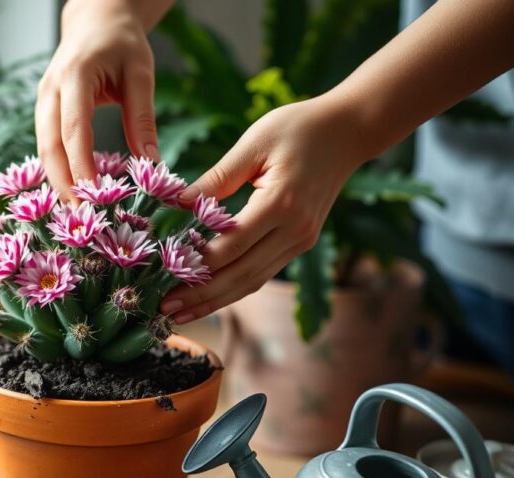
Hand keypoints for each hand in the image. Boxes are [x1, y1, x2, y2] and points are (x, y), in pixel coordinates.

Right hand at [37, 0, 161, 197]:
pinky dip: (57, 170)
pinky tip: (72, 191)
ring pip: (43, 150)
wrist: (95, 20)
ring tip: (78, 213)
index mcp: (74, 77)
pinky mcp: (43, 110)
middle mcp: (49, 91)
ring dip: (57, 182)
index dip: (81, 169)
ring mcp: (42, 101)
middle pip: (49, 148)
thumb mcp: (140, 75)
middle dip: (63, 185)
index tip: (95, 200)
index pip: (73, 133)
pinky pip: (46, 145)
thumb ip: (143, 120)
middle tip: (83, 219)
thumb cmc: (121, 42)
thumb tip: (152, 166)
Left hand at [160, 96, 375, 323]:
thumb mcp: (253, 143)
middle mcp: (295, 231)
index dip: (197, 266)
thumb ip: (215, 178)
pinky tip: (208, 297)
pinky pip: (262, 272)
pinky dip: (233, 288)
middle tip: (164, 309)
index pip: (232, 246)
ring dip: (215, 301)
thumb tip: (176, 203)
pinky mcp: (300, 243)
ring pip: (252, 281)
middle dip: (201, 296)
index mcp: (281, 204)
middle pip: (241, 275)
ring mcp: (301, 241)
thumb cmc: (297, 128)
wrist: (350, 129)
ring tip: (180, 313)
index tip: (163, 277)